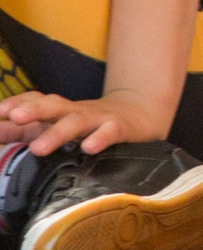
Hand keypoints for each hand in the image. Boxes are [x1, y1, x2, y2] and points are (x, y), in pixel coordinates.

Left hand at [0, 90, 163, 154]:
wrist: (140, 113)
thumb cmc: (89, 124)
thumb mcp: (55, 126)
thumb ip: (22, 132)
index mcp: (58, 111)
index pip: (34, 101)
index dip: (15, 104)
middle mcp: (75, 112)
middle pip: (54, 105)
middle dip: (33, 110)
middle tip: (14, 118)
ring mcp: (99, 119)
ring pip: (77, 121)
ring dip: (58, 133)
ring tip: (38, 148)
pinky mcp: (121, 128)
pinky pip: (110, 132)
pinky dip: (100, 138)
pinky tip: (89, 148)